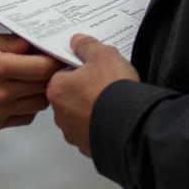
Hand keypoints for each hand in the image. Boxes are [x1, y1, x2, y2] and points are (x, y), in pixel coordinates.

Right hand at [0, 31, 64, 132]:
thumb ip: (7, 42)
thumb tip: (31, 42)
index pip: (43, 67)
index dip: (55, 59)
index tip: (57, 52)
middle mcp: (1, 92)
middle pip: (44, 85)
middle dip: (52, 73)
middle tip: (51, 62)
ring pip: (39, 103)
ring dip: (42, 90)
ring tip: (35, 78)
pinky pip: (26, 118)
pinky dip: (30, 107)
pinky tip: (22, 94)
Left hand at [47, 34, 138, 156]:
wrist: (131, 126)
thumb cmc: (112, 91)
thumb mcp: (102, 55)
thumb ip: (87, 45)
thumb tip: (78, 41)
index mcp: (57, 89)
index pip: (62, 74)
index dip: (78, 69)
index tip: (92, 67)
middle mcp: (60, 114)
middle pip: (70, 95)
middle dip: (84, 89)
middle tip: (104, 82)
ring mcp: (74, 133)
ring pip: (80, 115)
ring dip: (92, 109)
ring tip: (113, 100)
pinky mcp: (88, 147)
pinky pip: (92, 131)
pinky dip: (101, 124)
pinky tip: (115, 115)